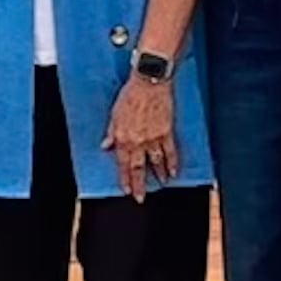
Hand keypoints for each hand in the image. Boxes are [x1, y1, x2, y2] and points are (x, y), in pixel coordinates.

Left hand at [107, 74, 179, 198]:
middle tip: (141, 198)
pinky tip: (174, 172)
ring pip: (156, 162)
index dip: (125, 179)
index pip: (123, 163)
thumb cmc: (130, 94)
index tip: (126, 190)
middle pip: (138, 167)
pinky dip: (173, 163)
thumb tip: (105, 146)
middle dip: (140, 184)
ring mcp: (154, 137)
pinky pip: (171, 151)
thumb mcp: (114, 114)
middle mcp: (138, 141)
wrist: (149, 82)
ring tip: (161, 184)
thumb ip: (111, 132)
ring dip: (158, 175)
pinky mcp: (166, 131)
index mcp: (123, 137)